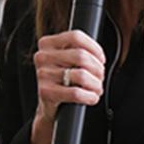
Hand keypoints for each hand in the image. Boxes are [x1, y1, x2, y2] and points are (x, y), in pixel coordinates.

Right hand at [29, 29, 106, 143]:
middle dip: (97, 68)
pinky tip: (92, 97)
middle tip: (101, 77)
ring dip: (96, 84)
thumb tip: (100, 55)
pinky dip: (89, 96)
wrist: (51, 106)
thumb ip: (79, 50)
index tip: (101, 59)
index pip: (76, 36)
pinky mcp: (45, 93)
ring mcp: (42, 75)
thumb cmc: (64, 80)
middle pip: (81, 56)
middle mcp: (42, 57)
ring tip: (98, 88)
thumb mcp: (68, 60)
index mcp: (47, 44)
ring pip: (81, 75)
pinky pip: (76, 93)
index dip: (94, 48)